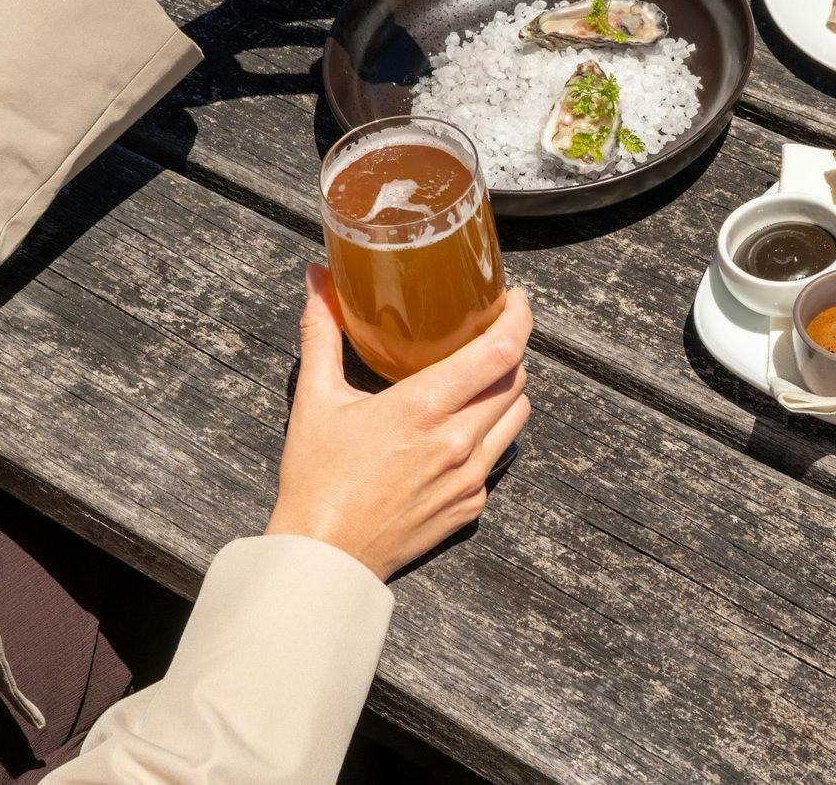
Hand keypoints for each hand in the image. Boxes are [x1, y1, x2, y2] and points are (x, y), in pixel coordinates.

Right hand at [265, 267, 531, 580]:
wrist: (324, 557)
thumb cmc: (317, 479)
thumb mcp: (316, 399)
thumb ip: (322, 332)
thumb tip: (316, 278)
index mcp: (424, 407)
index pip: (501, 350)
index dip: (519, 317)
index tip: (515, 297)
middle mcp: (458, 441)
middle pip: (516, 378)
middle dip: (509, 349)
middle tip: (488, 333)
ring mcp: (471, 477)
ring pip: (517, 415)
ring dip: (506, 389)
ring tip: (480, 377)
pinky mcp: (472, 504)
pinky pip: (500, 455)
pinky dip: (491, 432)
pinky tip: (462, 427)